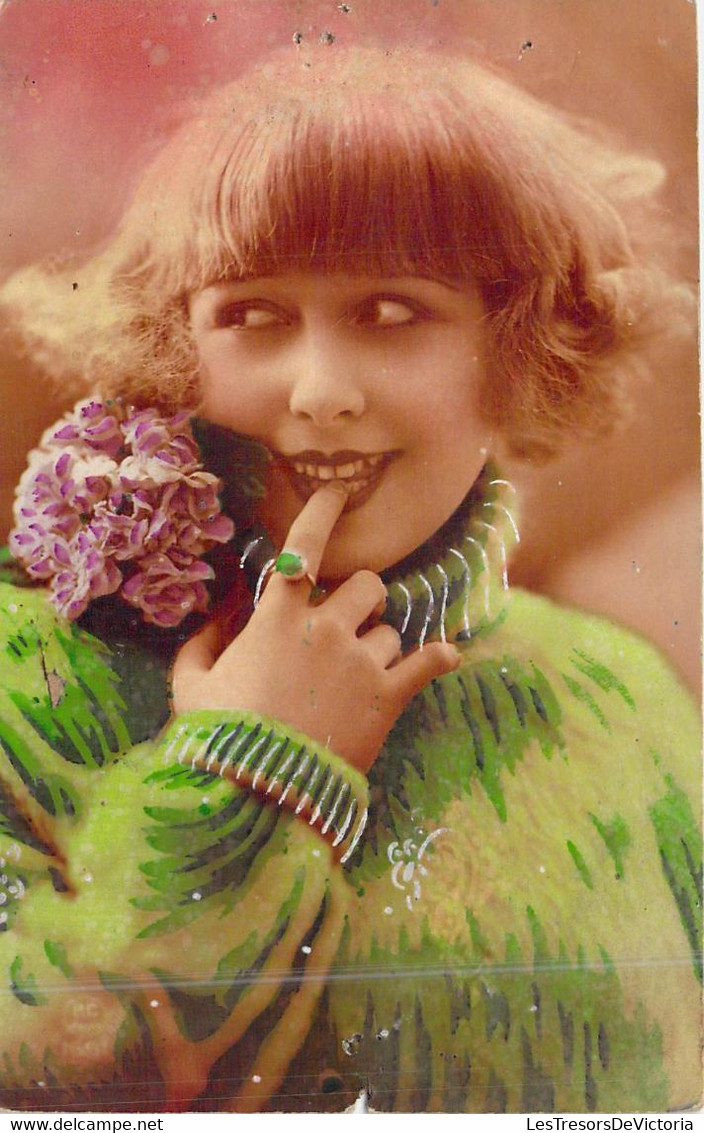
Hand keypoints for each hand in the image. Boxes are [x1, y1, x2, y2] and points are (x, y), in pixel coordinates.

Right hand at [172, 485, 459, 772]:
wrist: (258, 795)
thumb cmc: (219, 738)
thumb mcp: (191, 686)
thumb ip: (203, 641)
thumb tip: (220, 613)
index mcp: (277, 619)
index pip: (303, 549)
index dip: (322, 513)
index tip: (338, 493)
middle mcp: (324, 628)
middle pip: (366, 585)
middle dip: (359, 600)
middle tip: (346, 627)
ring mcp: (361, 661)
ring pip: (390, 630)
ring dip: (379, 645)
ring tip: (359, 679)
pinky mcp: (388, 697)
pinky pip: (428, 662)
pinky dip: (440, 658)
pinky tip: (448, 656)